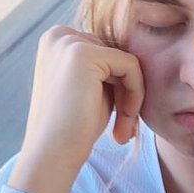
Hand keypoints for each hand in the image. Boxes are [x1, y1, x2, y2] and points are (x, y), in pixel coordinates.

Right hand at [9, 26, 144, 192]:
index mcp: (56, 41)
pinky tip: (124, 122)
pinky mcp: (83, 53)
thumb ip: (107, 68)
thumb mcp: (91, 89)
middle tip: (123, 128)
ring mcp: (68, 42)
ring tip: (124, 130)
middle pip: (117, 55)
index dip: (118, 86)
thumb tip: (141, 55)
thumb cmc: (74, 129)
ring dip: (132, 97)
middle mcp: (59, 36)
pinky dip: (135, 95)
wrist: (52, 156)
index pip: (108, 54)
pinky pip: (131, 66)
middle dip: (126, 92)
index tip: (118, 118)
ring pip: (127, 61)